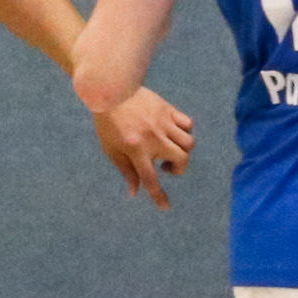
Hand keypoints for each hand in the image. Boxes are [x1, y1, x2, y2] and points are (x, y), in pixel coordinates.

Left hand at [95, 88, 194, 209]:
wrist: (111, 91)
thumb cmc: (108, 123)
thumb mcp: (111, 150)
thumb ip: (126, 171)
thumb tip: (135, 192)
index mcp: (137, 150)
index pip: (151, 179)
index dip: (159, 196)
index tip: (165, 206)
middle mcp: (154, 138)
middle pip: (182, 160)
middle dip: (179, 169)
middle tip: (166, 167)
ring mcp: (163, 123)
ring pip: (189, 143)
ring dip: (183, 152)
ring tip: (170, 150)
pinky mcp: (168, 110)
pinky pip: (188, 124)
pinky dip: (185, 131)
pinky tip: (174, 133)